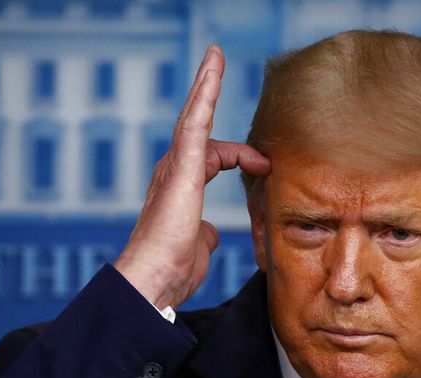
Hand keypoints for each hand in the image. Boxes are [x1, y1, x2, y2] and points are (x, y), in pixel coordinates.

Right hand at [114, 46, 269, 309]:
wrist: (156, 278)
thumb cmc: (174, 267)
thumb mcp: (199, 245)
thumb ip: (205, 232)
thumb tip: (212, 231)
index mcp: (182, 187)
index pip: (212, 156)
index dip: (239, 156)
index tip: (263, 166)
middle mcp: (174, 170)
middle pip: (197, 124)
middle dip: (208, 94)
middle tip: (216, 64)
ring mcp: (175, 165)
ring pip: (194, 115)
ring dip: (206, 85)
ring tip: (215, 57)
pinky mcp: (181, 166)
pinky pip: (196, 121)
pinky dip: (206, 94)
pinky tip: (213, 70)